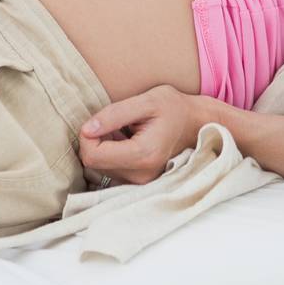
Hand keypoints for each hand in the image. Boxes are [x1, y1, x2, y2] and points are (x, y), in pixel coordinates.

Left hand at [78, 85, 208, 185]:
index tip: (99, 120)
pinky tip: (127, 140)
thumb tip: (86, 129)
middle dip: (97, 141)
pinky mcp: (140, 183)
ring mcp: (141, 183)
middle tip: (116, 122)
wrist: (196, 124)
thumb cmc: (173, 107)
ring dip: (105, 147)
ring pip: (101, 168)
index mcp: (143, 155)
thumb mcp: (146, 101)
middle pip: (94, 164)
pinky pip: (111, 170)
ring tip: (124, 130)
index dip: (87, 136)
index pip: (92, 156)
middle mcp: (141, 176)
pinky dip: (113, 154)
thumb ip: (114, 115)